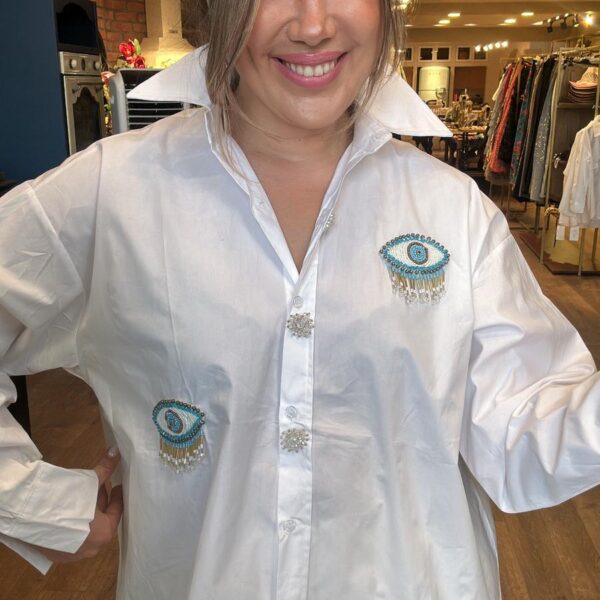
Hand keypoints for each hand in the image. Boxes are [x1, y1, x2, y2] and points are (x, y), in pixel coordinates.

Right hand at [35, 447, 123, 562]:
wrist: (28, 516)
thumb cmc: (67, 501)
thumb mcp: (89, 482)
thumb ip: (105, 469)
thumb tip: (116, 451)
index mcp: (103, 534)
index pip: (116, 512)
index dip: (117, 497)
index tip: (118, 487)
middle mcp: (90, 549)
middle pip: (103, 522)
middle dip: (102, 503)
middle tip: (102, 487)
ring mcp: (72, 554)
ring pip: (87, 530)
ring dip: (89, 513)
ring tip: (86, 495)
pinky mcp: (55, 554)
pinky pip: (72, 538)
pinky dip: (76, 524)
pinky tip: (71, 511)